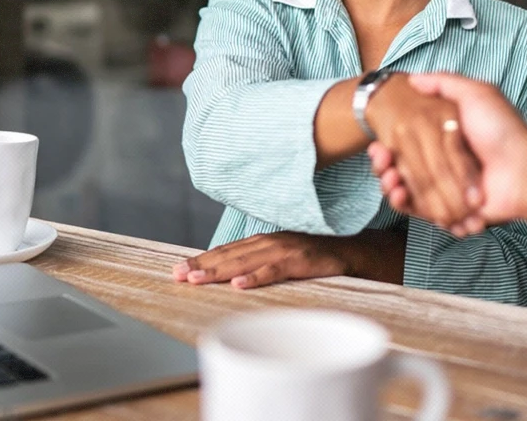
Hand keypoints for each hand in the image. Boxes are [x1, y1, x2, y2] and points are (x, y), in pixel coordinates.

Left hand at [172, 231, 360, 289]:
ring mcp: (283, 250)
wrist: (349, 253)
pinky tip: (238, 284)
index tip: (178, 269)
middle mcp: (269, 242)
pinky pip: (273, 270)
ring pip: (245, 261)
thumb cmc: (312, 260)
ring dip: (219, 271)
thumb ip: (257, 263)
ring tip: (196, 279)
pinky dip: (255, 277)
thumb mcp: (280, 258)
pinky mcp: (299, 261)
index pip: (226, 250)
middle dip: (201, 265)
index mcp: (262, 242)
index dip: (202, 259)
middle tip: (178, 275)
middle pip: (229, 255)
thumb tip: (230, 276)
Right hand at [369, 73, 526, 228]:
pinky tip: (399, 193)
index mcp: (446, 140)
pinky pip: (421, 212)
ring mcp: (447, 189)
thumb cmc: (502, 131)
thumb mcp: (476, 94)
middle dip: (385, 166)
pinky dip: (406, 205)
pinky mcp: (450, 211)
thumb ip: (445, 84)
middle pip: (403, 168)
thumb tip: (414, 78)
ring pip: (407, 190)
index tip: (379, 144)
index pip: (408, 145)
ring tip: (389, 179)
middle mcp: (445, 165)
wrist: (523, 171)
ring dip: (391, 185)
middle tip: (379, 160)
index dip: (389, 146)